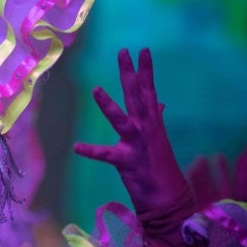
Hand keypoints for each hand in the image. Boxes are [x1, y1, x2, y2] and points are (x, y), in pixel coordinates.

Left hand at [73, 49, 189, 215]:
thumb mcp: (158, 137)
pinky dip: (92, 151)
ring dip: (109, 105)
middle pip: (137, 96)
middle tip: (124, 52)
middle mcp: (146, 128)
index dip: (145, 70)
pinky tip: (77, 147)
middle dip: (130, 74)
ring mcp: (137, 144)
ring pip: (122, 120)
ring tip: (97, 89)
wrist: (168, 197)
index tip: (141, 50)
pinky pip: (106, 155)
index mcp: (152, 122)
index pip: (148, 90)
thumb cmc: (159, 166)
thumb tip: (159, 102)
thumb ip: (156, 117)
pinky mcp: (127, 162)